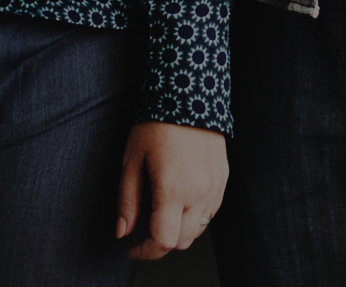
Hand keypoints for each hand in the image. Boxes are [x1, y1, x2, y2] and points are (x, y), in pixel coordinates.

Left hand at [116, 121, 228, 260]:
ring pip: (199, 229)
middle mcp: (199, 192)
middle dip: (161, 241)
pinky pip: (210, 211)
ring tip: (161, 206)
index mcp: (173, 189)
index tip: (133, 248)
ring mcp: (215, 187)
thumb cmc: (156, 123)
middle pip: (183, 241)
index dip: (146, 251)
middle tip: (144, 224)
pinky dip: (193, 214)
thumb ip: (127, 201)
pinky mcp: (223, 179)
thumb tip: (122, 231)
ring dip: (179, 228)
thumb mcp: (131, 161)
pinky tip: (179, 196)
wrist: (188, 94)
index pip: (164, 241)